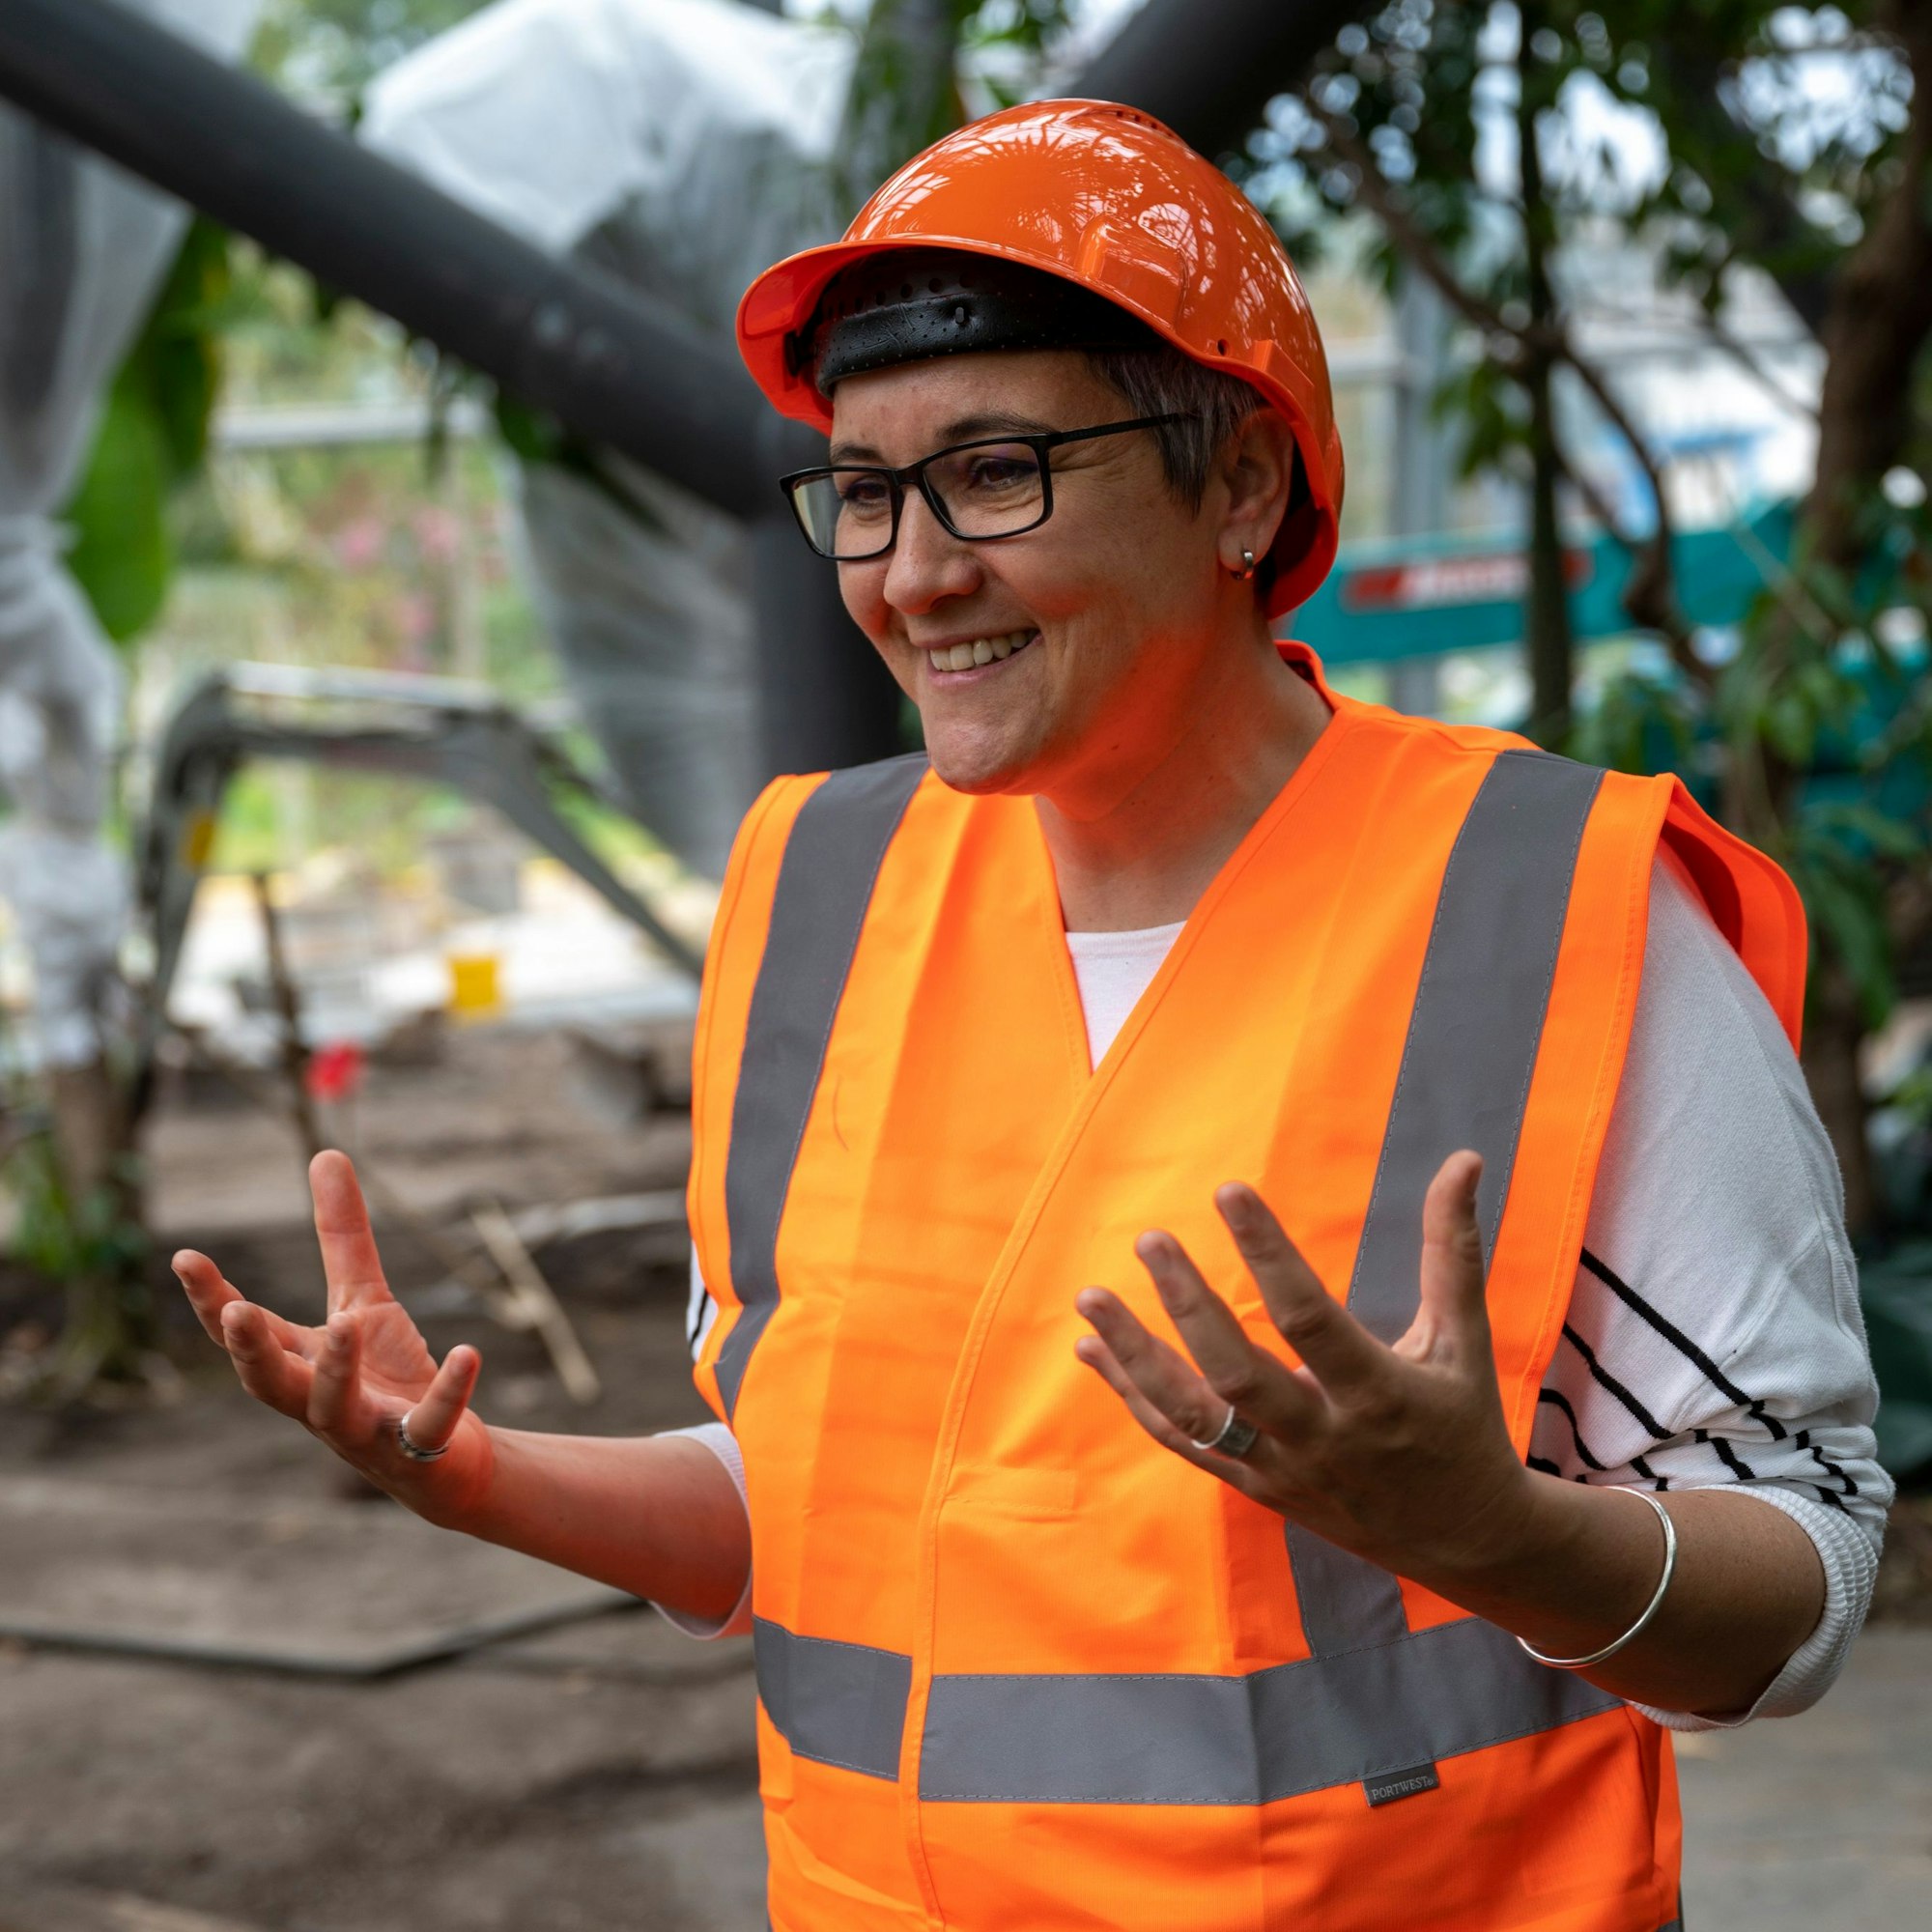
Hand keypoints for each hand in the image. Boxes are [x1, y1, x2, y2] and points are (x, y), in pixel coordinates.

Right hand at [174, 1150, 491, 1523]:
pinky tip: (468, 1354)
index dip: (212, 1300)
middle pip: (271, 1383)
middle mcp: (319, 1403)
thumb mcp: (363, 1299)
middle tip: (237, 1310)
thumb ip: (341, 1236)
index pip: (245, 1335)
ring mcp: (367, 1431)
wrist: (446, 1459)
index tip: (185, 1257)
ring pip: (335, 1409)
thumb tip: (326, 1153)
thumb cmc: (388, 1376)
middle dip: (250, 1350)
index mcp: (299, 1364)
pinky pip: (430, 1423)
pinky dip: (448, 1391)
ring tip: (344, 1326)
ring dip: (336, 1370)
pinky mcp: (421, 1449)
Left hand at [1074, 1151, 1533, 1590]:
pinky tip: (1093, 1349)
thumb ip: (1452, 1249)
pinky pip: (1183, 1444)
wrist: (1464, 1544)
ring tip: (1089, 1296)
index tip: (1229, 1192)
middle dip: (1186, 1305)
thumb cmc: (1463, 1425)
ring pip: (1193, 1417)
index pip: (1308, 1317)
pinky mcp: (1255, 1488)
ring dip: (1134, 1357)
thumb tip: (1465, 1160)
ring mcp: (1280, 1469)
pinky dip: (1133, 1397)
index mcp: (1378, 1393)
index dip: (1268, 1253)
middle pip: (1236, 1374)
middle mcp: (1321, 1437)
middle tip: (1150, 1238)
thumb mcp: (1462, 1339)